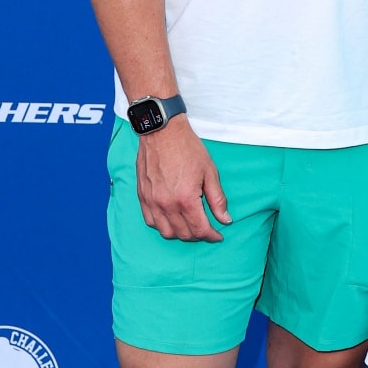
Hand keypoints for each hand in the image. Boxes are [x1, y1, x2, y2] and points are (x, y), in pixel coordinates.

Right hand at [135, 117, 231, 240]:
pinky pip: (150, 221)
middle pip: (183, 234)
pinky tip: (171, 219)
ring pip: (165, 232)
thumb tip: (225, 220)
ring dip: (179, 233)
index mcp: (185, 199)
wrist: (162, 132)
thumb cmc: (187, 148)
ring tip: (189, 225)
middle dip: (197, 235)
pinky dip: (162, 225)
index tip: (217, 235)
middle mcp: (166, 204)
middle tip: (205, 229)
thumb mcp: (209, 172)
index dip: (211, 236)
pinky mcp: (142, 196)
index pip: (200, 230)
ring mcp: (152, 201)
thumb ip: (217, 199)